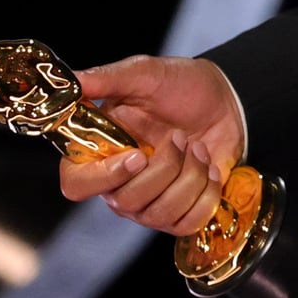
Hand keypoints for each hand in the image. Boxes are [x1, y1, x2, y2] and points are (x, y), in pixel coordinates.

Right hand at [56, 56, 246, 236]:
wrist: (225, 101)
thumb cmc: (179, 87)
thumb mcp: (143, 74)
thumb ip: (106, 78)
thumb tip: (72, 82)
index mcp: (98, 152)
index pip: (77, 185)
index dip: (105, 177)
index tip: (138, 156)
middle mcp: (116, 185)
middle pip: (127, 201)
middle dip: (165, 167)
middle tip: (180, 136)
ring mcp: (147, 204)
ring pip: (160, 213)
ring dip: (190, 176)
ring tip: (197, 149)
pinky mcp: (178, 214)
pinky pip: (188, 224)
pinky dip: (207, 194)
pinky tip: (209, 169)